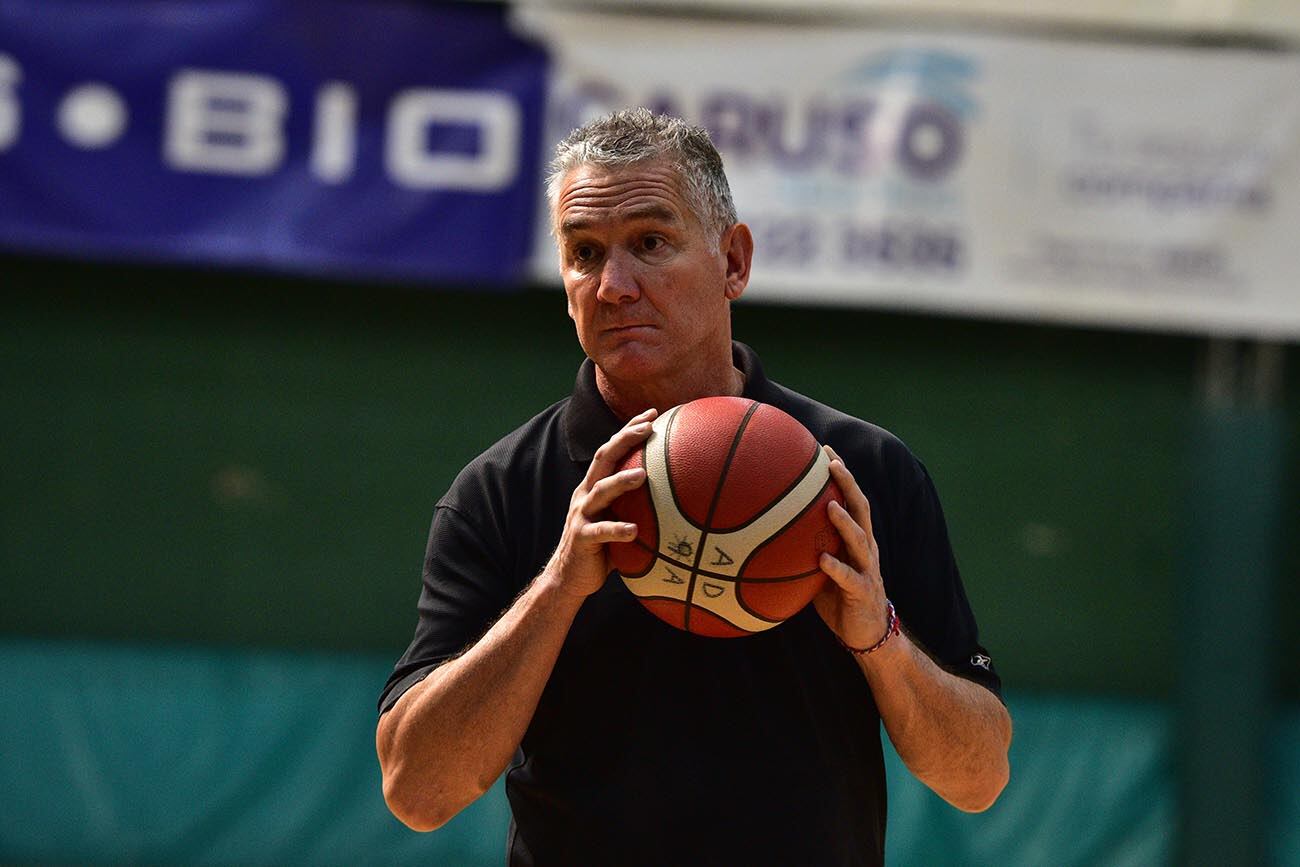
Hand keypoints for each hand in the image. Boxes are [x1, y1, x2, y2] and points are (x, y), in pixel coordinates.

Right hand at [543, 408, 656, 598]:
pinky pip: (600, 532)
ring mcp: (582, 515)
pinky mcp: (581, 538)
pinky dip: (617, 530)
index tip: (652, 413)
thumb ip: (640, 508)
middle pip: (604, 458)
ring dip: (621, 481)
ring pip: (600, 490)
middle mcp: (586, 494)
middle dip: (625, 439)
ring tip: (643, 475)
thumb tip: (682, 502)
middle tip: (648, 428)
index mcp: (595, 486)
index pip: (612, 450)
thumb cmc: (603, 549)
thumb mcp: (620, 521)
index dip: (629, 430)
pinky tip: (634, 531)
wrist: (569, 577)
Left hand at [814, 445, 892, 650]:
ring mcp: (867, 569)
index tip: (825, 448)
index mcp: (856, 539)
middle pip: (861, 508)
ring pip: (860, 539)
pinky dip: (835, 567)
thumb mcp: (820, 568)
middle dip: (848, 483)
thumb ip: (804, 548)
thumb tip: (765, 533)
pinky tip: (822, 559)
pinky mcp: (862, 591)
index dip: (842, 473)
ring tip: (830, 506)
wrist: (867, 634)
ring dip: (845, 522)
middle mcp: (865, 548)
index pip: (851, 498)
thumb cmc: (838, 598)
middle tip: (832, 463)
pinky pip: (848, 578)